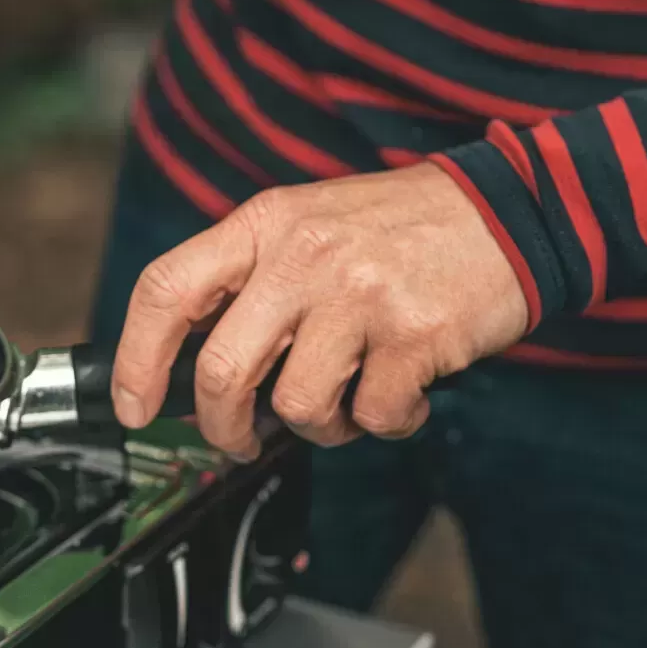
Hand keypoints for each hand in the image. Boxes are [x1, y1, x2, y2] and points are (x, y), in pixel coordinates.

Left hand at [110, 162, 528, 455]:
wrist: (512, 209)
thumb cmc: (401, 230)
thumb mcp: (309, 224)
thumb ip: (251, 282)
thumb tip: (194, 370)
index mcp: (266, 223)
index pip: (167, 290)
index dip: (136, 359)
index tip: (134, 406)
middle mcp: (304, 255)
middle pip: (222, 369)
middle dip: (223, 426)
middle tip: (242, 438)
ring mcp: (359, 295)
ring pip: (298, 406)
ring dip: (323, 425)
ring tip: (352, 396)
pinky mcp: (414, 335)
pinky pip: (373, 417)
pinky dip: (388, 422)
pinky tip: (405, 391)